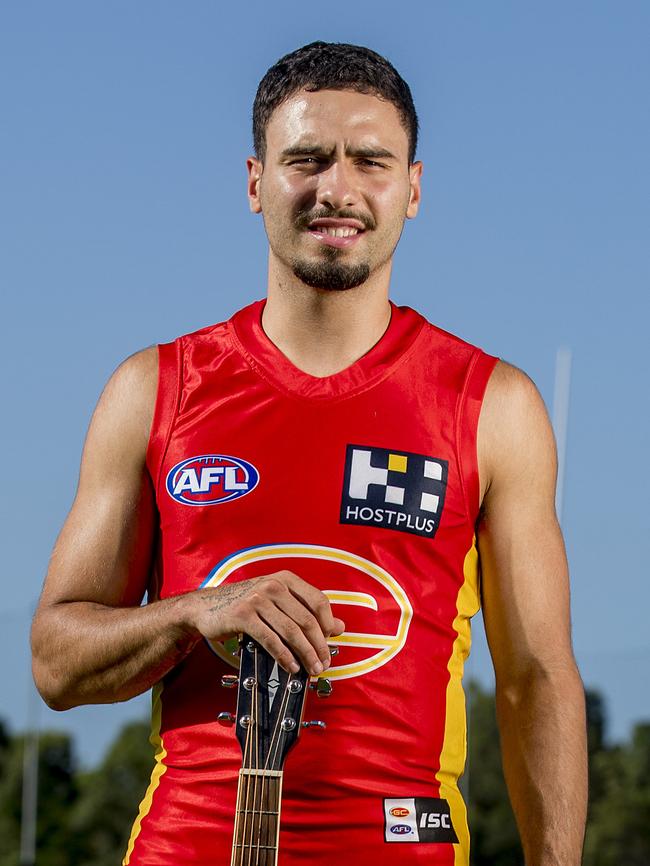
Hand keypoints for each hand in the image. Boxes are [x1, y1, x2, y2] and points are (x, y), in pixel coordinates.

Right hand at [191, 571, 344, 675]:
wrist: (206, 607)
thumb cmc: (246, 605)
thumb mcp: (279, 603)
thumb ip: (307, 612)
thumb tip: (340, 627)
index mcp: (286, 579)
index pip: (318, 601)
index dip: (328, 625)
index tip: (331, 644)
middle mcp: (273, 584)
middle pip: (307, 619)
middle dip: (319, 646)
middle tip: (324, 664)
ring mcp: (257, 599)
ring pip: (291, 631)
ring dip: (305, 654)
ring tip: (312, 669)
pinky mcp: (243, 615)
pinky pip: (271, 640)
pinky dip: (284, 656)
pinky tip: (291, 667)